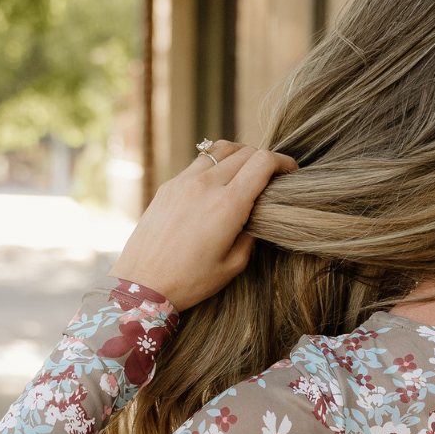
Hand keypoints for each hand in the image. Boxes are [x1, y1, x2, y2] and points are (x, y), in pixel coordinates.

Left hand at [108, 141, 296, 311]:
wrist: (143, 284)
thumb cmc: (190, 281)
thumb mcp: (233, 265)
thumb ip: (251, 233)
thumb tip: (257, 215)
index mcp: (228, 206)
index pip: (263, 163)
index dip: (283, 162)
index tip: (292, 171)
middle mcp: (206, 186)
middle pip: (246, 151)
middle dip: (265, 159)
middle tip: (272, 176)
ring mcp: (184, 182)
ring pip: (221, 149)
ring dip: (240, 156)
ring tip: (246, 173)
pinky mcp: (168, 185)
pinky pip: (200, 162)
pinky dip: (217, 164)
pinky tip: (219, 183)